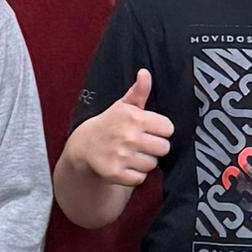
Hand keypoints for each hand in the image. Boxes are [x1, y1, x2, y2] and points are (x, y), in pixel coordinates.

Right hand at [62, 67, 175, 196]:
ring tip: (131, 154)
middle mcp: (128, 136)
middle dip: (154, 147)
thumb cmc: (109, 125)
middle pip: (164, 148)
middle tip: (141, 144)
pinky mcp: (116, 173)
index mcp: (133, 117)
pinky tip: (126, 166)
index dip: (160, 130)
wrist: (83, 147)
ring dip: (144, 161)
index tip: (149, 130)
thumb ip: (138, 92)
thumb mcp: (123, 106)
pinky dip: (135, 175)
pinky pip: (140, 178)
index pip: (168, 128)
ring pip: (152, 164)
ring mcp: (122, 156)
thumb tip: (145, 73)